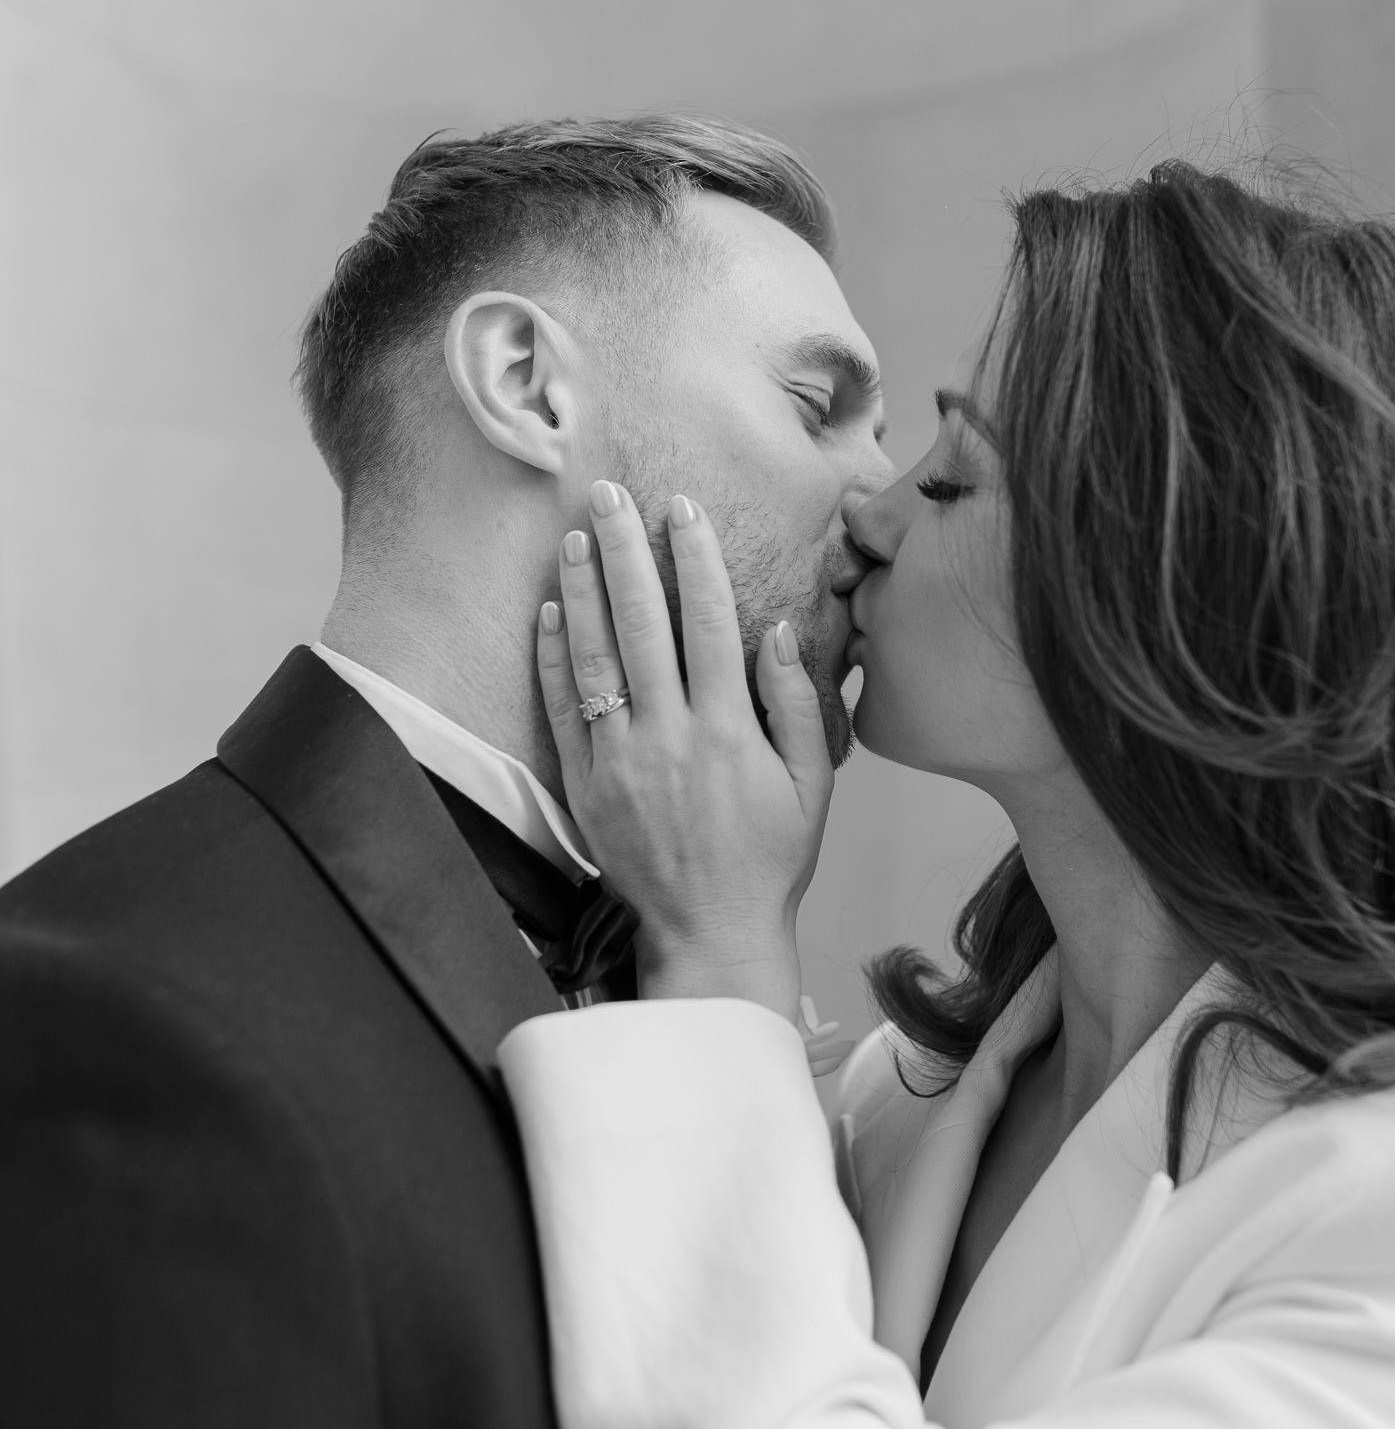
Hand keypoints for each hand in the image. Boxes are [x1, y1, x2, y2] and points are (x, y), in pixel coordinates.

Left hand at [537, 482, 835, 1017]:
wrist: (712, 931)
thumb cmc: (769, 857)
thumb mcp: (811, 783)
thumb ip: (795, 704)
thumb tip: (781, 631)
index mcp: (729, 730)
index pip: (708, 622)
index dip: (695, 559)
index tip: (683, 509)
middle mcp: (669, 736)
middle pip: (642, 623)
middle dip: (625, 552)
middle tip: (610, 496)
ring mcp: (620, 759)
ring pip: (595, 657)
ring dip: (582, 592)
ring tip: (574, 538)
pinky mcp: (585, 784)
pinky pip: (563, 708)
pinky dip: (552, 657)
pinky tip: (548, 612)